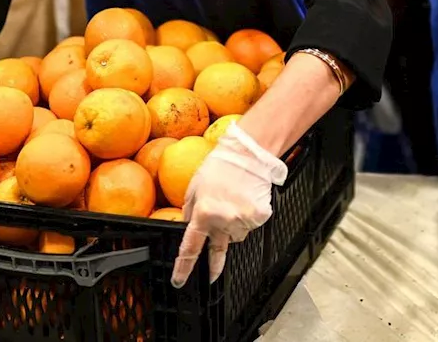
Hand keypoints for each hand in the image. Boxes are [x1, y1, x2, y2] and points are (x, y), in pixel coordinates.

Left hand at [171, 123, 287, 287]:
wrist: (248, 154)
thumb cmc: (220, 167)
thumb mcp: (194, 188)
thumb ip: (190, 211)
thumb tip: (188, 225)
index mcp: (203, 214)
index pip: (191, 248)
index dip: (183, 268)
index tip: (179, 281)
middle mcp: (223, 221)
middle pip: (219, 248)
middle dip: (216, 256)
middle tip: (214, 262)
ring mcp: (243, 221)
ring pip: (236, 236)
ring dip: (232, 227)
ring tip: (233, 205)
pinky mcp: (258, 218)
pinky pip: (249, 226)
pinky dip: (246, 218)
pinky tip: (244, 201)